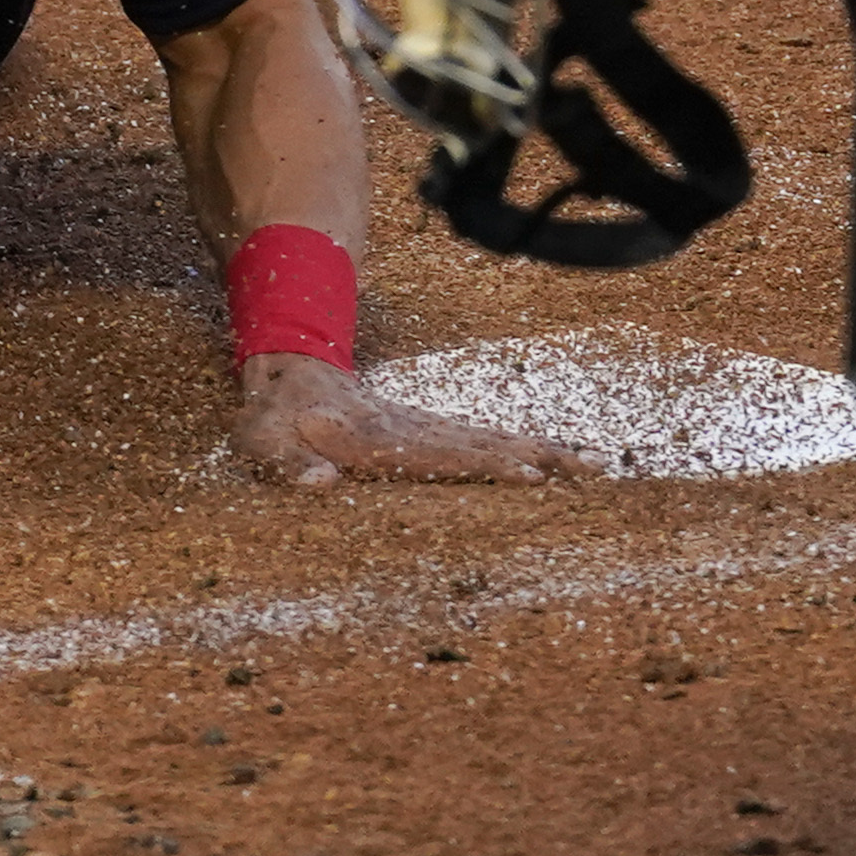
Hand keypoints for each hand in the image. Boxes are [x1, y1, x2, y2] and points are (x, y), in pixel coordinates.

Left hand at [228, 350, 586, 486]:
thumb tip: (323, 487)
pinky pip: (482, 441)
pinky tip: (550, 459)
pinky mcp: (430, 434)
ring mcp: (426, 428)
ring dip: (543, 451)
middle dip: (541, 456)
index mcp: (379, 437)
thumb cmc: (274, 417)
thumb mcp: (263, 441)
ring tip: (593, 465)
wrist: (290, 369)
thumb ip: (291, 464)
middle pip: (486, 443)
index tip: (532, 474)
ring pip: (492, 440)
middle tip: (593, 469)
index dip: (488, 464)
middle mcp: (413, 430)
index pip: (442, 453)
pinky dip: (523, 449)